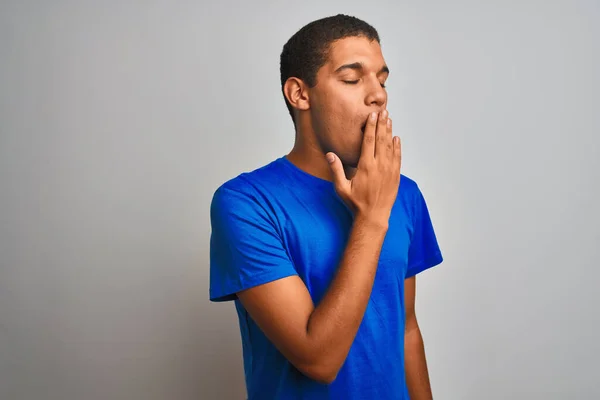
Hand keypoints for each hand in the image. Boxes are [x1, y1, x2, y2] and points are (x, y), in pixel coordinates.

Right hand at [326, 110, 400, 227]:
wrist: (373, 216)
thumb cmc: (355, 203)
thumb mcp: (341, 188)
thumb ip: (336, 170)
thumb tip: (330, 154)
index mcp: (366, 167)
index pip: (369, 142)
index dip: (370, 127)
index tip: (372, 116)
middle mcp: (379, 166)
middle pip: (381, 140)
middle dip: (382, 125)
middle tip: (383, 111)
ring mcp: (389, 171)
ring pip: (390, 147)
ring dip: (389, 132)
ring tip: (389, 120)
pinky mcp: (395, 176)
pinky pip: (397, 158)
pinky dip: (397, 147)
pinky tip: (396, 138)